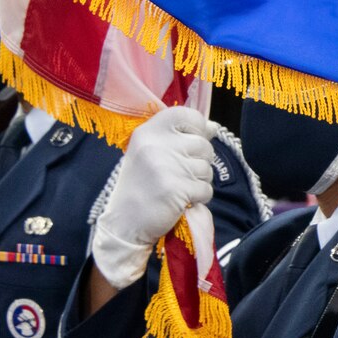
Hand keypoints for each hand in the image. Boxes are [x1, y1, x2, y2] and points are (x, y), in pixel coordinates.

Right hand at [92, 107, 216, 288]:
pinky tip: (182, 200)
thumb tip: (212, 126)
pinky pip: (206, 189)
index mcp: (148, 132)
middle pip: (203, 144)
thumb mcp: (153, 153)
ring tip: (179, 188)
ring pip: (207, 168)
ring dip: (199, 181)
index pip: (188, 115)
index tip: (191, 141)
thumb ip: (180, 137)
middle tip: (181, 174)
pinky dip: (199, 198)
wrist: (125, 223)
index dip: (198, 127)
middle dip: (201, 161)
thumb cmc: (142, 186)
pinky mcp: (176, 188)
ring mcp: (165, 166)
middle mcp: (156, 144)